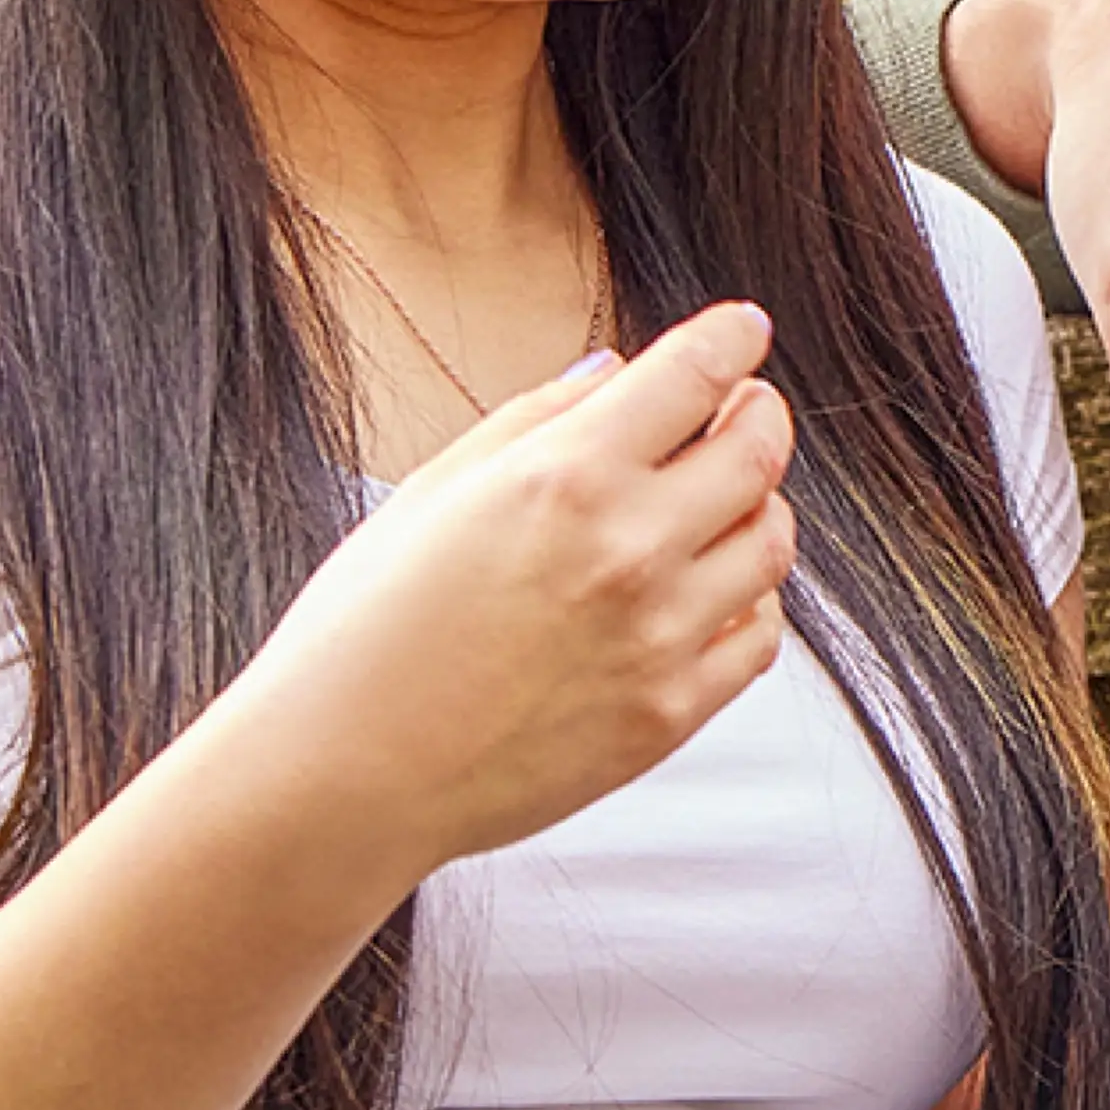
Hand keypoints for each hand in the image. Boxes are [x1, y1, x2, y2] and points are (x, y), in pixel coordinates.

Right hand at [214, 303, 796, 888]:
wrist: (337, 779)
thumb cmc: (361, 631)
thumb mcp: (431, 493)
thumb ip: (535, 418)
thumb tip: (614, 370)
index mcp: (564, 477)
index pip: (697, 372)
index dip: (733, 337)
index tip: (742, 330)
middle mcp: (628, 548)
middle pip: (760, 448)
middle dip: (757, 412)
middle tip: (741, 409)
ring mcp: (658, 636)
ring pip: (772, 540)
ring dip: (757, 505)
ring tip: (719, 503)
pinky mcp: (669, 714)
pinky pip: (760, 636)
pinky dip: (751, 599)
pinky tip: (711, 590)